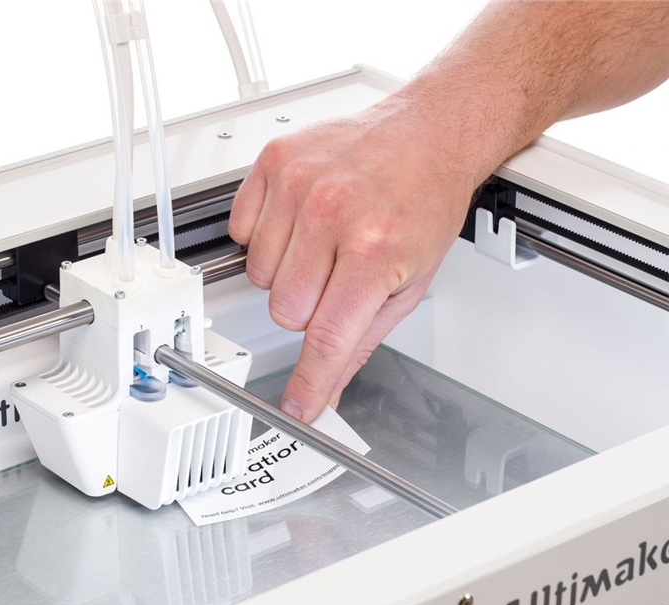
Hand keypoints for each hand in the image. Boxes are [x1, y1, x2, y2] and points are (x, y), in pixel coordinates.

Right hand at [228, 100, 478, 421]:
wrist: (429, 132)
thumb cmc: (426, 200)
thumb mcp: (411, 282)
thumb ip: (363, 341)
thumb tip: (329, 388)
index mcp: (375, 250)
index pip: (326, 337)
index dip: (308, 381)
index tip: (296, 406)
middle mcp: (333, 213)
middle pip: (284, 310)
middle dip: (308, 309)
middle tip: (337, 280)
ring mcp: (299, 184)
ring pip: (259, 274)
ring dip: (286, 272)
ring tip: (322, 244)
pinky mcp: (275, 162)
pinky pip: (242, 229)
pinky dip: (264, 235)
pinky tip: (299, 221)